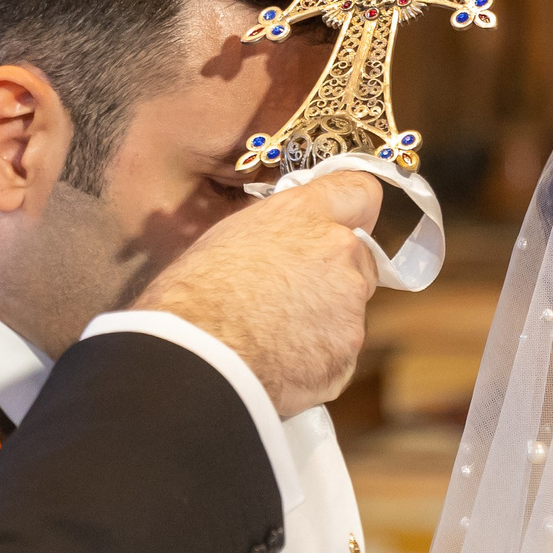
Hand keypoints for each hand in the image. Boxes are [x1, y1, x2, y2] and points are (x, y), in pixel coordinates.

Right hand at [134, 171, 381, 420]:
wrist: (195, 358)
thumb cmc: (192, 297)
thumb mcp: (227, 238)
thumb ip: (275, 234)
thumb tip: (283, 244)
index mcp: (302, 214)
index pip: (360, 191)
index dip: (353, 212)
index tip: (345, 226)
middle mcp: (337, 250)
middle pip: (359, 257)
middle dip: (334, 274)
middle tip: (291, 295)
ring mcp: (348, 304)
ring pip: (348, 309)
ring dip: (323, 319)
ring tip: (274, 336)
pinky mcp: (347, 352)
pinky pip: (338, 353)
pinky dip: (316, 359)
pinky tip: (278, 361)